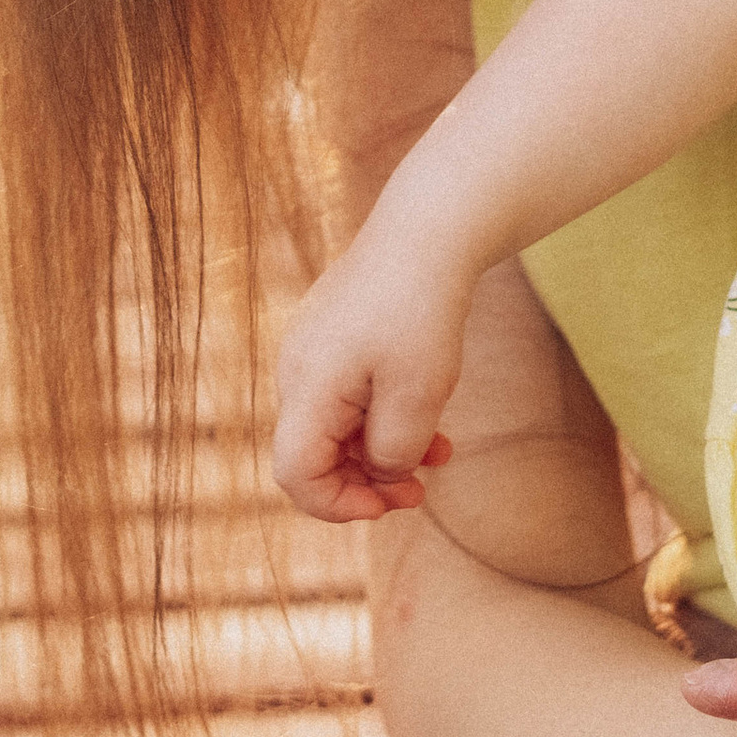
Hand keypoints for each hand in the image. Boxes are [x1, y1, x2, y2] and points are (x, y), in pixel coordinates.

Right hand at [270, 228, 469, 519]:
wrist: (425, 231)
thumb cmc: (420, 311)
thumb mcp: (417, 397)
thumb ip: (392, 452)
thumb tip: (380, 470)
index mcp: (306, 387)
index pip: (295, 474)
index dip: (337, 506)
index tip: (388, 505)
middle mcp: (295, 369)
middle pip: (314, 451)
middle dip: (368, 479)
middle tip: (422, 487)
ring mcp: (310, 348)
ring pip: (336, 423)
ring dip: (382, 448)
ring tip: (441, 452)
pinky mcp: (331, 332)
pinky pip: (346, 391)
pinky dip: (381, 413)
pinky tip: (426, 411)